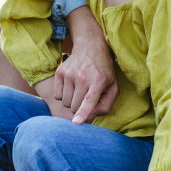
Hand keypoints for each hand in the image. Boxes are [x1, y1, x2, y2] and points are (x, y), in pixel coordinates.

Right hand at [54, 6, 118, 123]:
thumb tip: (92, 116)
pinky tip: (71, 86)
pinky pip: (57, 95)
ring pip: (65, 102)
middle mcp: (83, 77)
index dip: (83, 113)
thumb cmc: (104, 70)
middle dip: (79, 108)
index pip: (89, 100)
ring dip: (71, 101)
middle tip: (85, 99)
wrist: (90, 47)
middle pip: (74, 106)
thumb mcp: (113, 86)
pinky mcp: (60, 72)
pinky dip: (63, 95)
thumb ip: (107, 104)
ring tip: (79, 91)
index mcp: (98, 81)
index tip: (76, 122)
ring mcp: (69, 73)